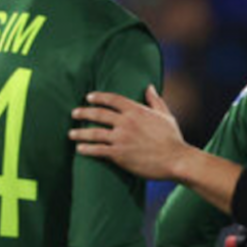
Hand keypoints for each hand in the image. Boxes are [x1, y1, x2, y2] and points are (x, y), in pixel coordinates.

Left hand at [69, 86, 191, 179]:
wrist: (176, 160)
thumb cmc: (172, 138)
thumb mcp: (165, 115)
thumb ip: (155, 100)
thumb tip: (149, 87)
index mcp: (136, 110)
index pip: (112, 99)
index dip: (99, 97)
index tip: (89, 97)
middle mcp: (126, 122)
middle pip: (98, 114)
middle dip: (83, 113)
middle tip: (74, 113)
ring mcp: (121, 138)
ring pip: (94, 133)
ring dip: (80, 133)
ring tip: (71, 134)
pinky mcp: (119, 154)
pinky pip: (97, 150)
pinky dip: (86, 149)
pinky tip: (79, 150)